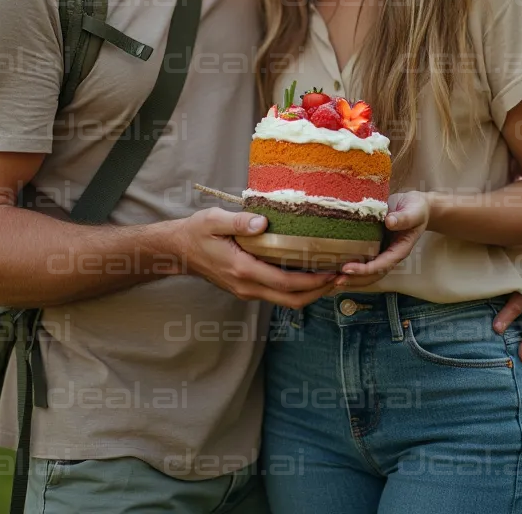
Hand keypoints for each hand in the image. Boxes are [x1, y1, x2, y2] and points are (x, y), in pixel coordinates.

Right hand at [180, 207, 336, 307]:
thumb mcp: (214, 221)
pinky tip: (309, 273)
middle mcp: (247, 286)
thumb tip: (264, 223)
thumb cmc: (197, 232)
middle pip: (291, 300)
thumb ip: (239, 221)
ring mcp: (247, 290)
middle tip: (342, 277)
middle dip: (320, 292)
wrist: (178, 251)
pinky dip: (297, 289)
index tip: (333, 271)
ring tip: (332, 276)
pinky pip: (277, 294)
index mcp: (243, 270)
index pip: (285, 283)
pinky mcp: (247, 288)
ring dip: (311, 292)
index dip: (313, 281)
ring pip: (286, 301)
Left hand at [334, 191, 429, 287]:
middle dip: (354, 280)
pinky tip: (334, 265)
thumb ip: (404, 218)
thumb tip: (389, 221)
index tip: (347, 269)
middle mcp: (389, 254)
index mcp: (399, 250)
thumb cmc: (416, 209)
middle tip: (334, 281)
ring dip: (350, 277)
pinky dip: (349, 264)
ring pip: (366, 271)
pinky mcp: (373, 245)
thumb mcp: (414, 212)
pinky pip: (362, 258)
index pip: (381, 265)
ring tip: (331, 279)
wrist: (416, 206)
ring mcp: (381, 251)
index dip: (364, 269)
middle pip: (372, 274)